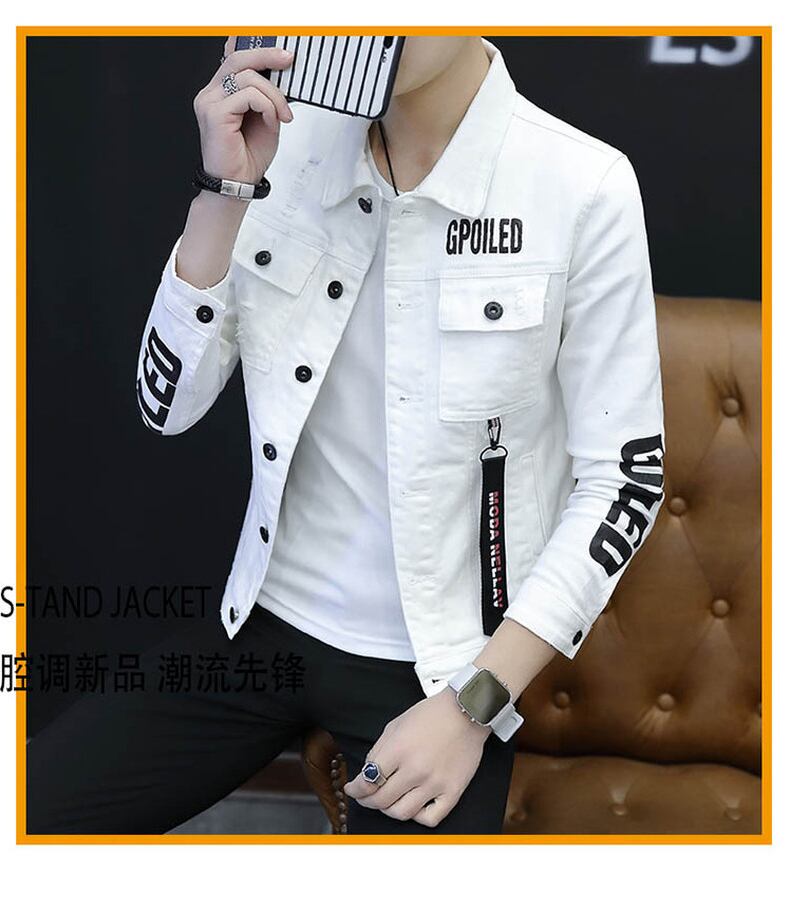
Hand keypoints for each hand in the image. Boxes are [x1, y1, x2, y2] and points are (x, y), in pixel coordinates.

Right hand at [192, 37, 294, 183]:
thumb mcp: (265, 119)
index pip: (233, 58)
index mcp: (220, 93)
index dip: (254, 48)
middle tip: (288, 60)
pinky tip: (271, 121)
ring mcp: (209, 102)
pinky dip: (267, 106)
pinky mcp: (215, 114)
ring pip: (248, 77)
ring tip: (282, 115)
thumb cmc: (248, 157)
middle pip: (238, 58)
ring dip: (274, 95)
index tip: (280, 51)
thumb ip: (267, 96)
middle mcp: (211, 94)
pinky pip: (248, 95)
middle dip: (267, 56)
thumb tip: (280, 73)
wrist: (237, 185)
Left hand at [343, 686, 490, 827]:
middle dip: (367, 801)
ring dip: (388, 810)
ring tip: (387, 802)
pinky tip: (414, 806)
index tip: (352, 789)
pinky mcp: (453, 791)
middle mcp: (416, 769)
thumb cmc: (431, 714)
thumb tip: (367, 773)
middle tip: (365, 797)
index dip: (355, 789)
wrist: (466, 711)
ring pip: (402, 813)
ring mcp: (435, 783)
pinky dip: (417, 817)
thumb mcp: (396, 724)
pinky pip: (431, 819)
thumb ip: (378, 750)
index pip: (367, 781)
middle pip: (381, 800)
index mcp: (399, 749)